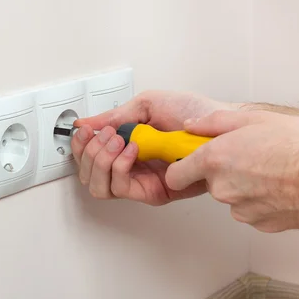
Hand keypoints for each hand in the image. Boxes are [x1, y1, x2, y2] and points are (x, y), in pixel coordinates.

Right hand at [71, 90, 235, 204]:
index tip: (84, 131)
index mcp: (126, 146)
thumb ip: (115, 117)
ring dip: (101, 161)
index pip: (88, 158)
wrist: (218, 124)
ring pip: (101, 187)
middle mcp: (130, 167)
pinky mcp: (154, 193)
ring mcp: (141, 182)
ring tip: (117, 141)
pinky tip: (132, 150)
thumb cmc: (190, 113)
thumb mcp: (147, 105)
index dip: (79, 147)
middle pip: (89, 176)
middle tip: (104, 135)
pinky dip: (120, 167)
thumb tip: (85, 123)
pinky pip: (123, 189)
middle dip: (88, 154)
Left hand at [165, 110, 298, 231]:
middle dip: (225, 171)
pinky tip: (284, 187)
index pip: (176, 174)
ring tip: (276, 170)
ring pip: (234, 197)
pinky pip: (253, 210)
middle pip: (210, 183)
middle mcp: (223, 188)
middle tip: (254, 155)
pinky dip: (263, 201)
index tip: (193, 160)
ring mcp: (242, 210)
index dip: (183, 167)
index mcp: (216, 160)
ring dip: (246, 186)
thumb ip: (215, 123)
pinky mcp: (261, 224)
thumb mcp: (256, 118)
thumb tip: (192, 127)